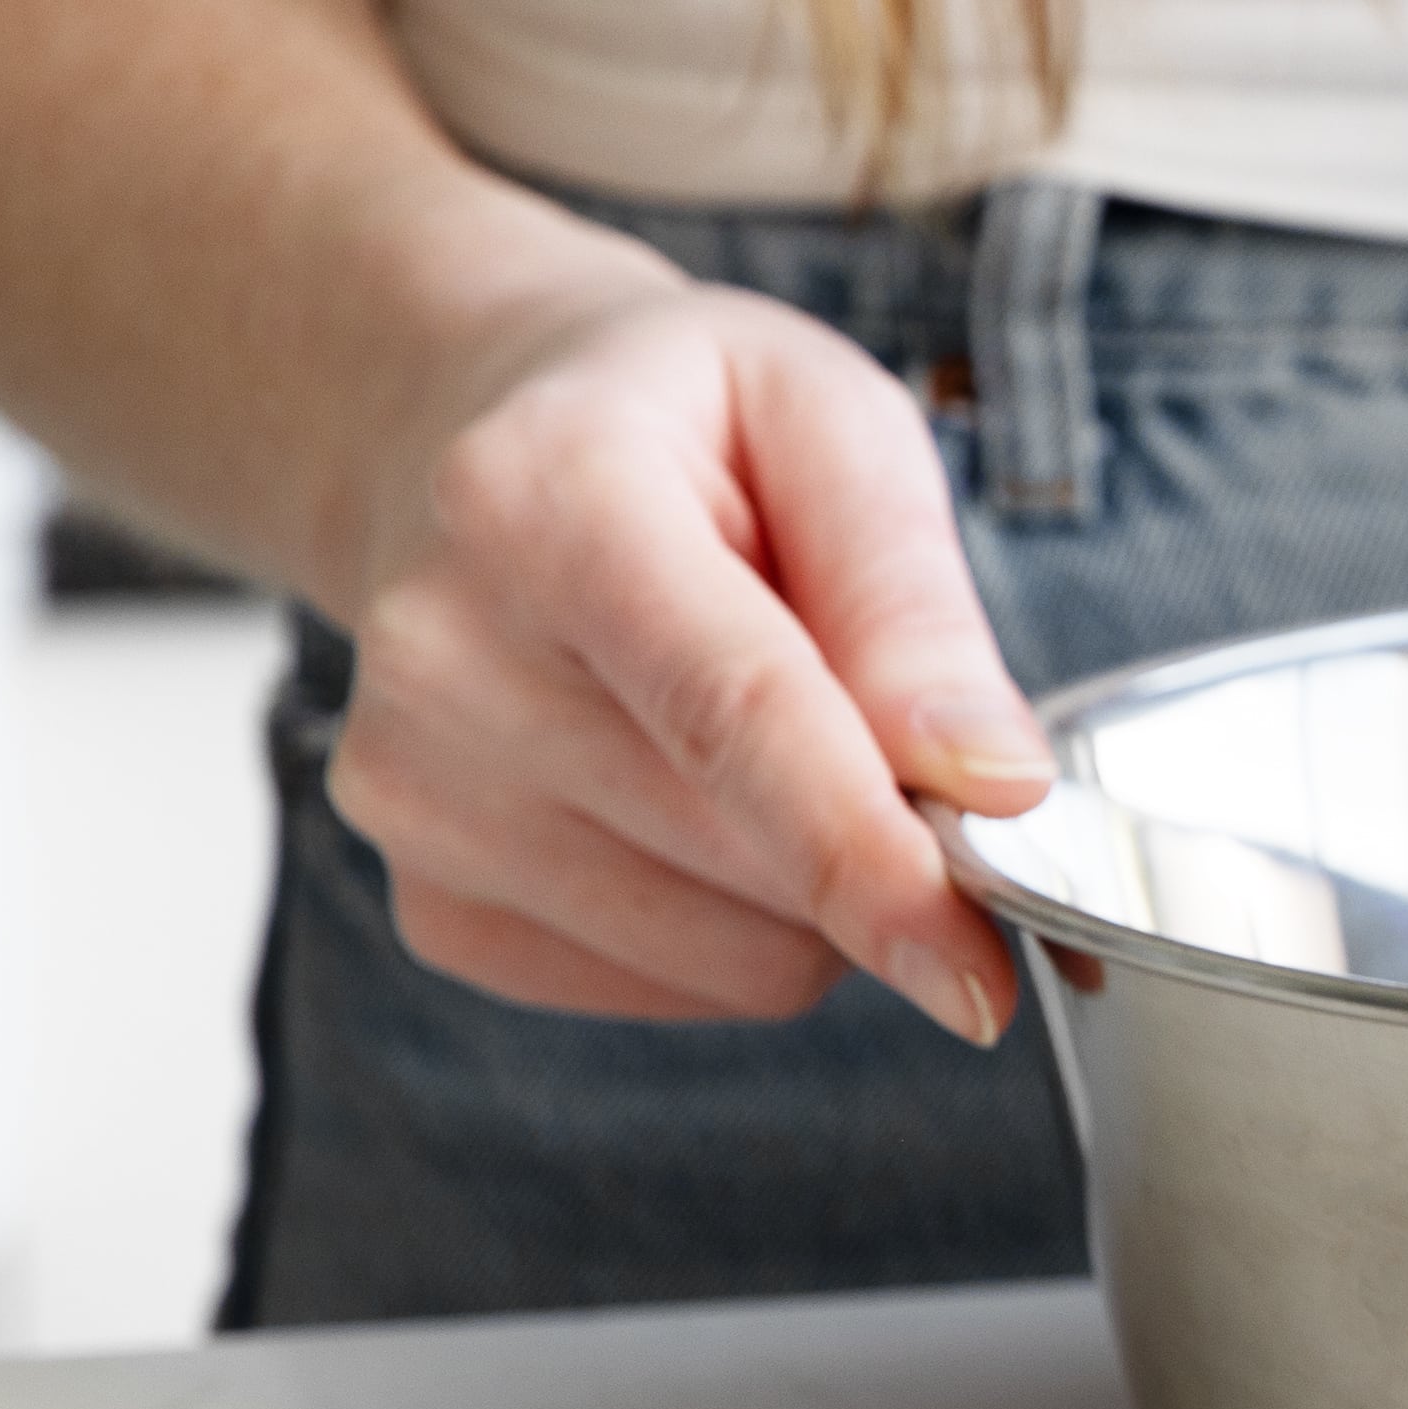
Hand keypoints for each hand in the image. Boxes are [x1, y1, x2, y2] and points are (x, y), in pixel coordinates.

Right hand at [319, 275, 1049, 1042]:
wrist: (459, 450)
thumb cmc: (674, 430)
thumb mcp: (829, 420)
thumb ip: (910, 597)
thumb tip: (992, 783)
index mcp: (541, 500)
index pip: (730, 715)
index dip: (866, 855)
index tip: (979, 962)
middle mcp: (445, 659)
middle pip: (743, 852)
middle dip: (889, 844)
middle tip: (907, 745)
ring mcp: (415, 797)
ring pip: (729, 956)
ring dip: (818, 895)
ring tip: (777, 742)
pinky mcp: (432, 904)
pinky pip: (672, 987)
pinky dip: (739, 930)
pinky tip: (696, 798)